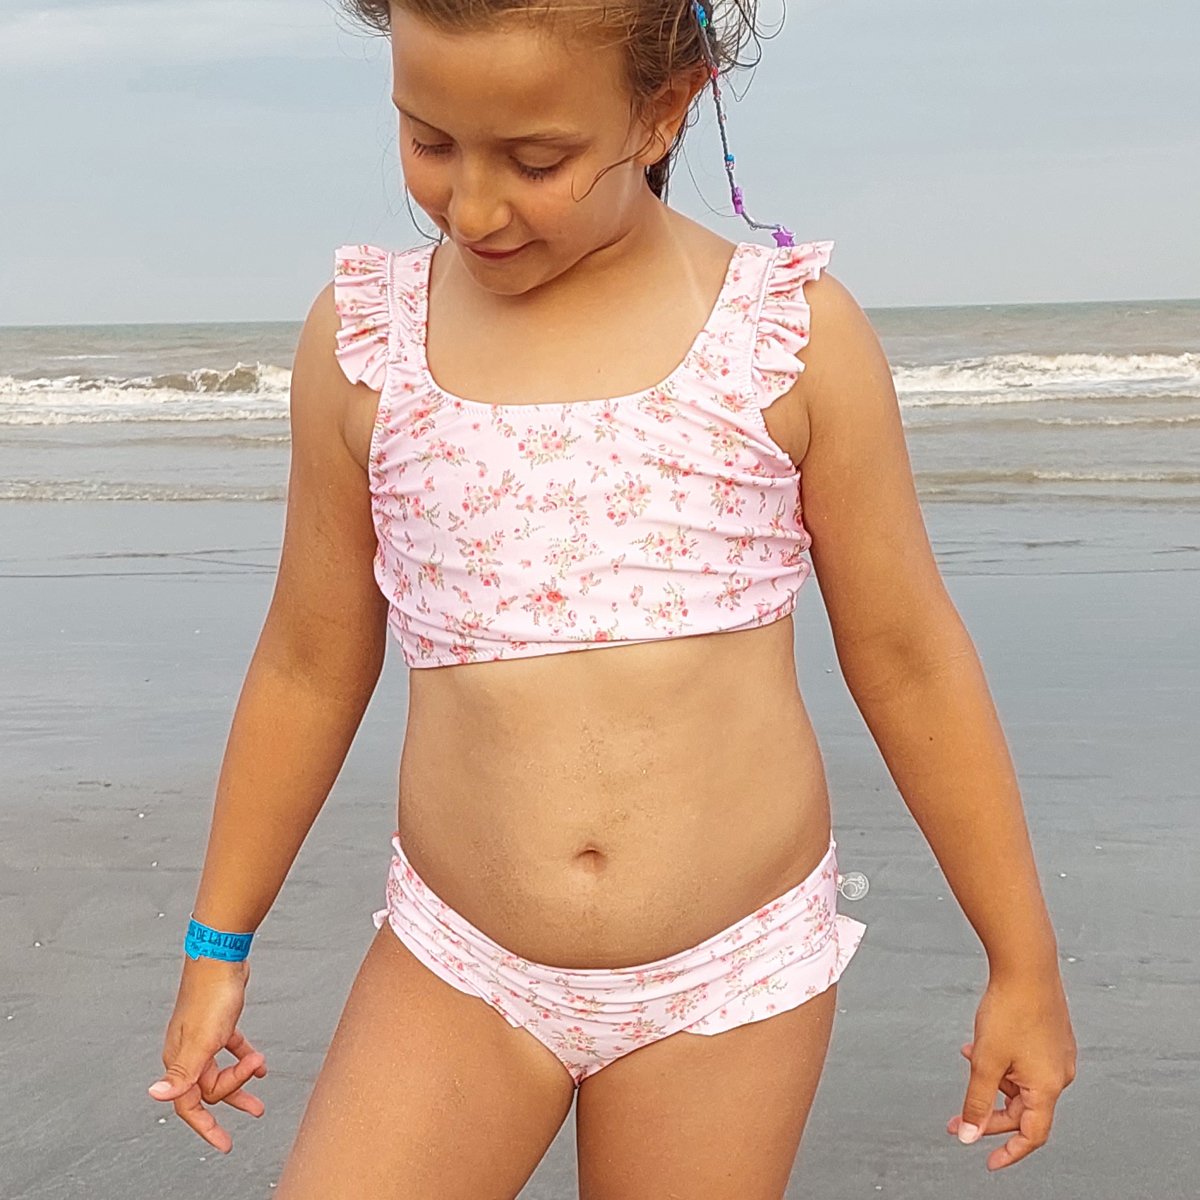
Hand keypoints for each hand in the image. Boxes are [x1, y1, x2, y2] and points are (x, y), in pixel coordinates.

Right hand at [148, 957, 266, 1153]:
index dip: (206, 1127)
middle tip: (256, 1108)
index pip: (188, 1104)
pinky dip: (244, 1056)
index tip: (224, 1143)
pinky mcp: (218, 1022)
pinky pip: (230, 1048)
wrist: (222, 956)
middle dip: (234, 1095)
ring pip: (220, 1069)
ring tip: (260, 1087)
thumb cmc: (212, 994)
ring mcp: (202, 1035)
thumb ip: (183, 1071)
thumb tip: (157, 1095)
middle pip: (209, 1087)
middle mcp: (187, 1050)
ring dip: (241, 1078)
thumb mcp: (203, 1038)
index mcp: (180, 1059)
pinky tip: (258, 1060)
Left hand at [947, 969, 1076, 1170]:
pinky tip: (980, 1046)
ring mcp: (1057, 1055)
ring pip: (1020, 1083)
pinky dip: (1001, 1063)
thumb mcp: (985, 1061)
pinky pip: (1024, 1063)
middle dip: (988, 1113)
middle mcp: (1059, 1074)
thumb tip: (969, 1134)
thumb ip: (976, 1101)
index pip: (1032, 1135)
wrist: (1026, 965)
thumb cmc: (1012, 1008)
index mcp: (1048, 1086)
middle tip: (959, 1118)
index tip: (990, 1162)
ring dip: (993, 1080)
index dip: (1010, 1152)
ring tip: (970, 1059)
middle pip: (1023, 1109)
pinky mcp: (1051, 1038)